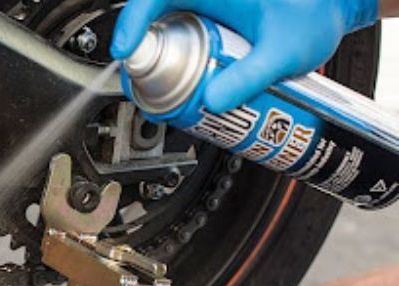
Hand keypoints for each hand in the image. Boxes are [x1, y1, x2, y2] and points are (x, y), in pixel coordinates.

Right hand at [110, 0, 378, 112]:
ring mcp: (205, 12)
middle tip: (142, 85)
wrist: (335, 8)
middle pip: (153, 20)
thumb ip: (249, 77)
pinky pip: (182, 42)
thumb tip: (213, 102)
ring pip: (165, 33)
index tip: (124, 51)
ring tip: (161, 93)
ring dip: (158, 63)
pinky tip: (185, 89)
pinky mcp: (210, 28)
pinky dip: (176, 66)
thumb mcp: (282, 52)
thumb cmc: (315, 15)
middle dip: (141, 55)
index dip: (132, 24)